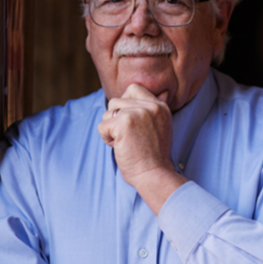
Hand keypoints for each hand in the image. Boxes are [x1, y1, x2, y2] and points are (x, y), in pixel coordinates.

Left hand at [98, 84, 186, 213]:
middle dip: (115, 119)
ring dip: (110, 129)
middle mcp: (150, 106)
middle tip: (127, 136)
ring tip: (125, 143)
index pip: (133, 89)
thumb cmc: (152, 156)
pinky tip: (120, 147)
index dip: (124, 103)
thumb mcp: (159, 126)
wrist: (154, 175)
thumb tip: (125, 96)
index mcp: (160, 106)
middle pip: (115, 101)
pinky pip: (102, 126)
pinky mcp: (123, 123)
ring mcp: (137, 113)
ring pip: (107, 113)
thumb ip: (147, 111)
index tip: (128, 122)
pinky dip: (106, 139)